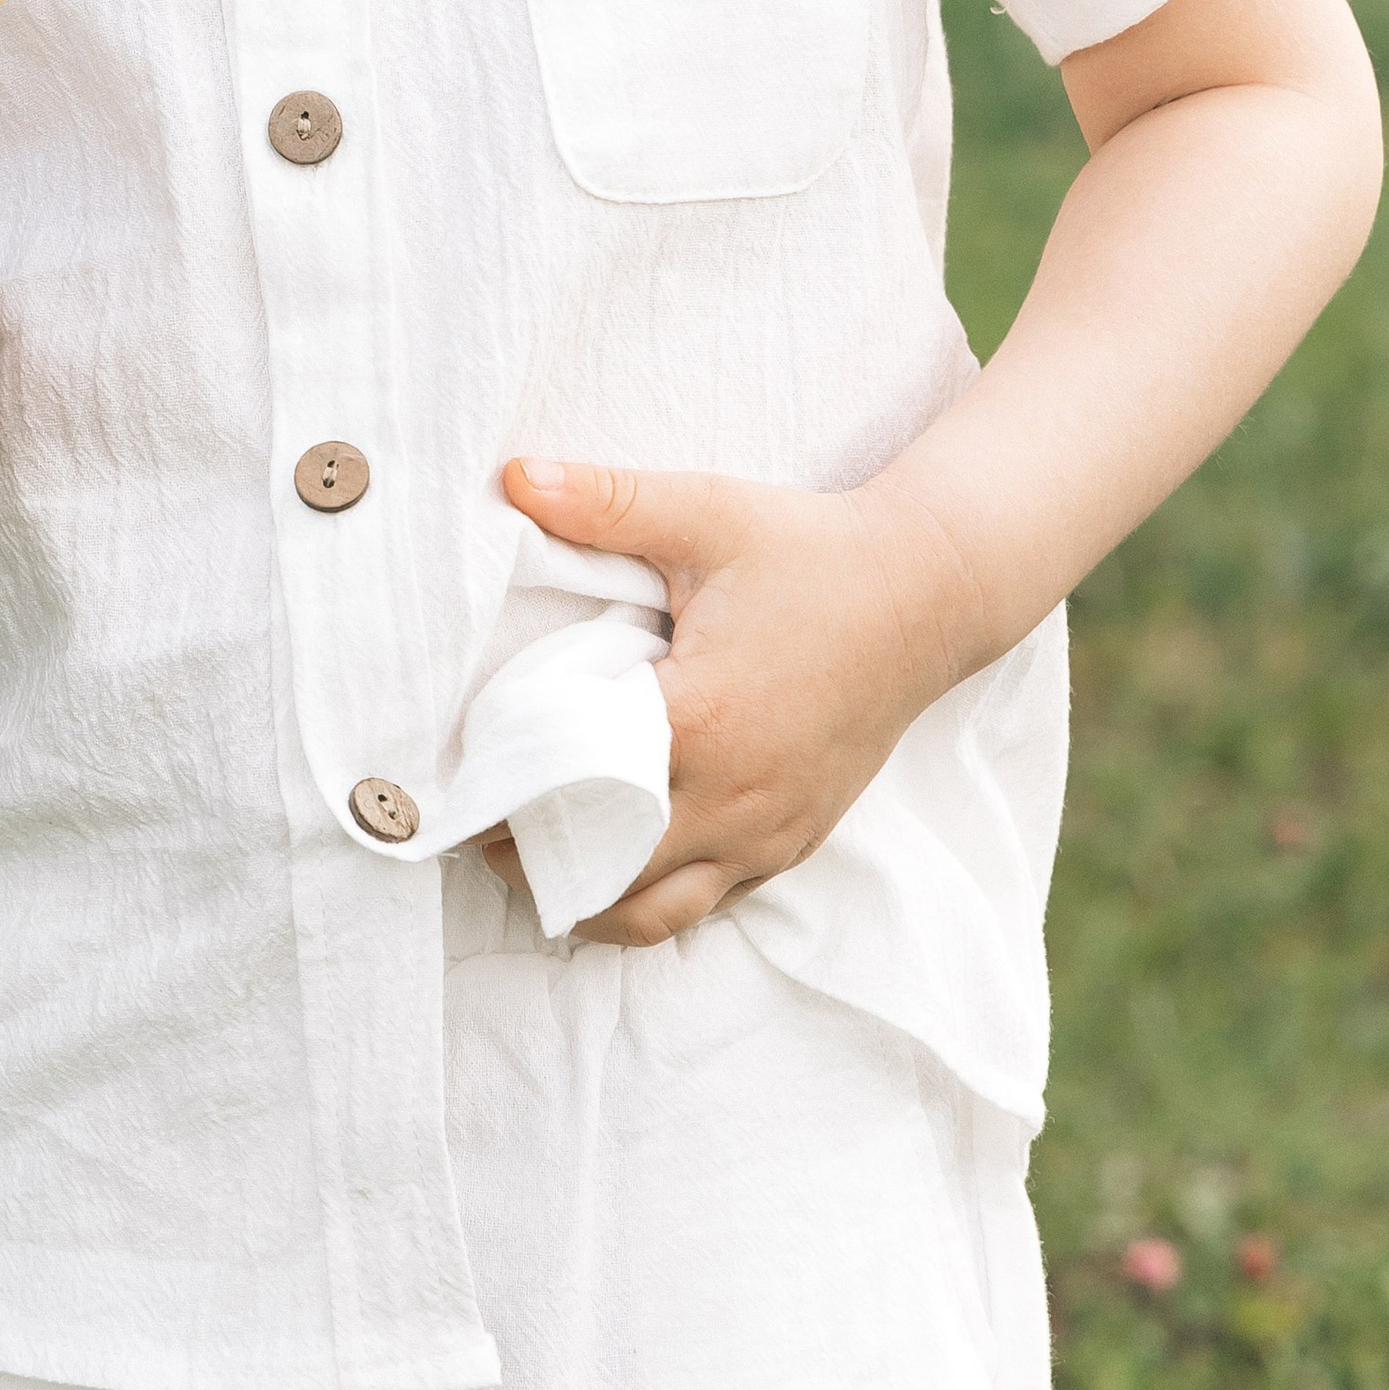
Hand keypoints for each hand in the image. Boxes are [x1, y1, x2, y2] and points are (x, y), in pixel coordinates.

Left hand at [488, 457, 981, 945]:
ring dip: (588, 897)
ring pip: (656, 913)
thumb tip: (511, 475)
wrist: (930, 591)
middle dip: (531, 860)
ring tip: (538, 852)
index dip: (507, 795)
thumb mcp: (704, 513)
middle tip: (479, 825)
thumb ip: (603, 501)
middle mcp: (735, 796)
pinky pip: (710, 900)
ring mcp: (770, 832)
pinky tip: (615, 855)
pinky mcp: (795, 842)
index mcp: (700, 720)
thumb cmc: (810, 551)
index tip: (458, 789)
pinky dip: (652, 894)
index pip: (573, 788)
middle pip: (603, 875)